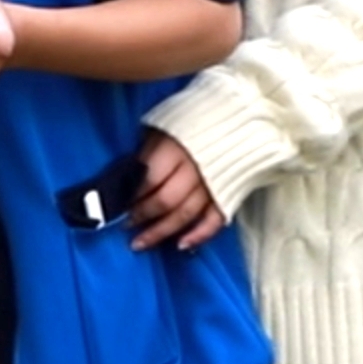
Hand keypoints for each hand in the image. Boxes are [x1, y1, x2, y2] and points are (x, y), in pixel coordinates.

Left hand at [128, 131, 226, 251]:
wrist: (244, 117)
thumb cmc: (196, 119)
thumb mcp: (165, 124)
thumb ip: (150, 149)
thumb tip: (130, 172)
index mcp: (177, 148)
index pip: (150, 178)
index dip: (132, 195)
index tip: (118, 205)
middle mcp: (196, 169)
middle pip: (165, 200)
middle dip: (143, 215)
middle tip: (126, 226)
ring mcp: (214, 185)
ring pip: (185, 215)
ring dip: (161, 232)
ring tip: (141, 243)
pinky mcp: (229, 195)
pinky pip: (214, 221)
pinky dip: (198, 236)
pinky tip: (181, 246)